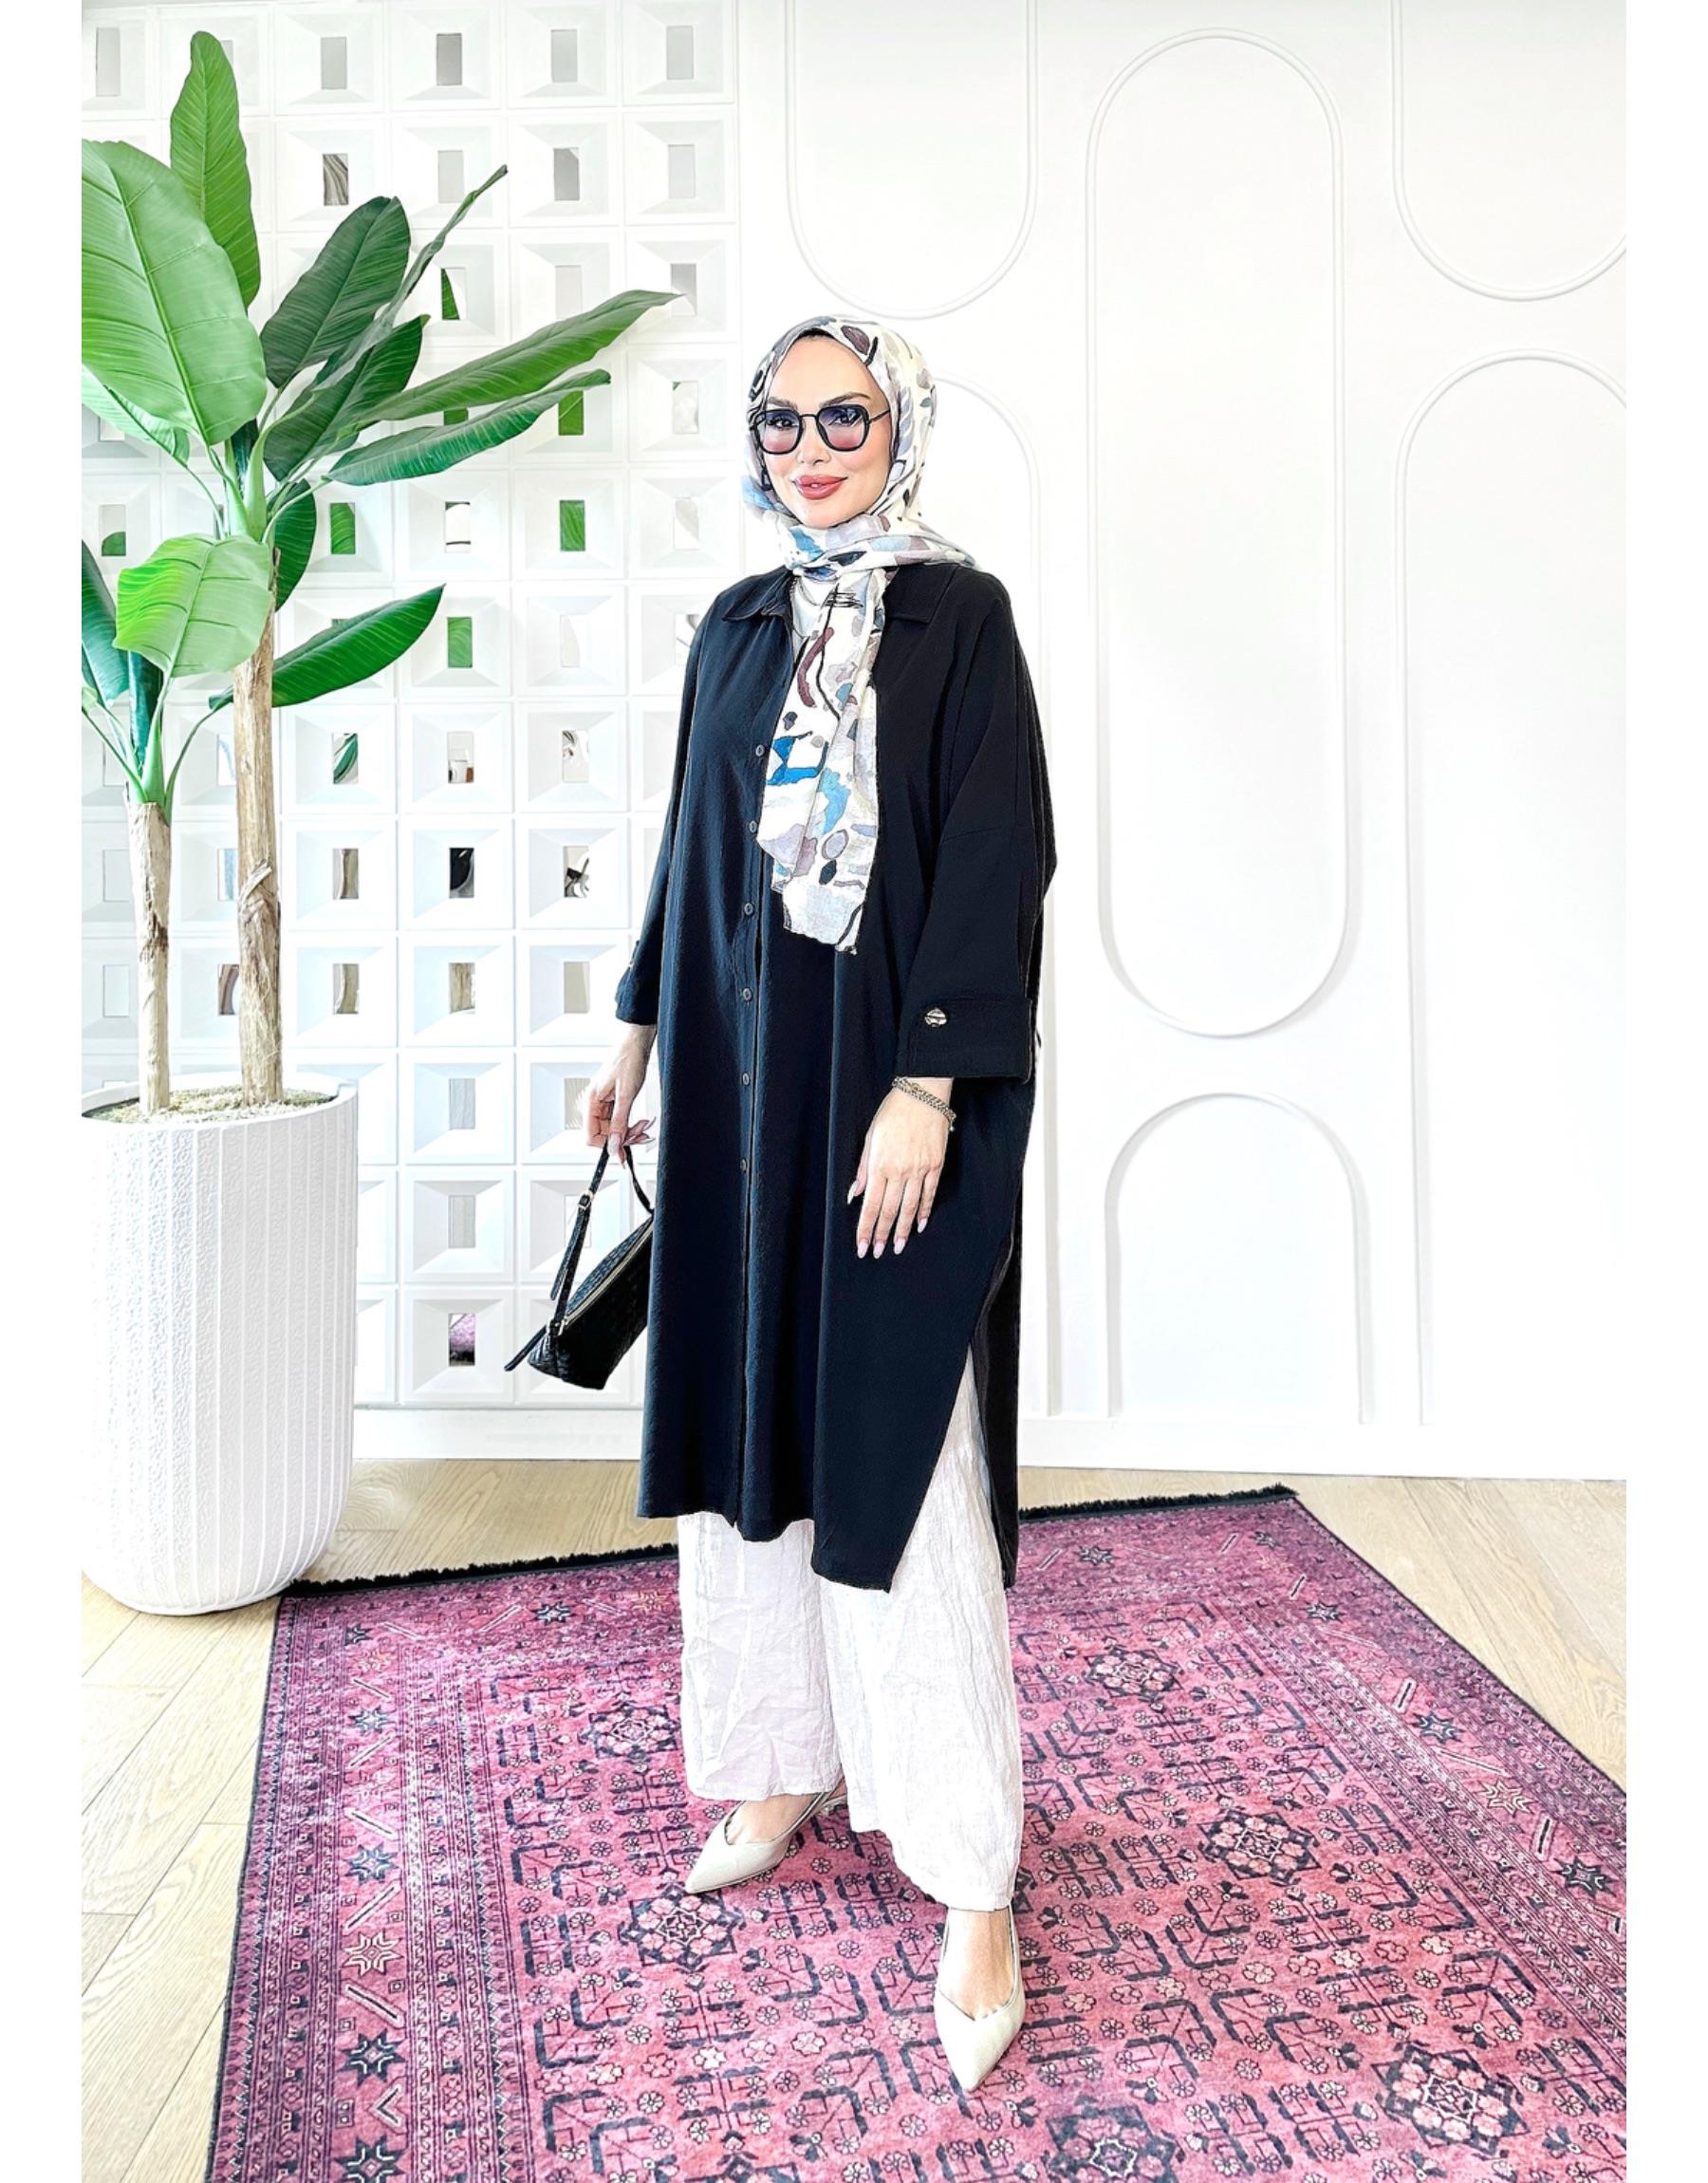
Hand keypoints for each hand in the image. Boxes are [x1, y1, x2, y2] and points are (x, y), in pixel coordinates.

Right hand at [587, 1024, 656, 1165]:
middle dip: (623, 1137)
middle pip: (604, 1134)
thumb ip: (619, 1121)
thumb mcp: (626, 1095)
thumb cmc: (628, 1061)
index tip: (621, 1150)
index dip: (606, 1145)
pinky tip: (641, 1123)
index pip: (590, 1135)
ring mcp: (604, 1103)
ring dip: (629, 1132)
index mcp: (591, 1101)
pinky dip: (631, 1124)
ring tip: (644, 1127)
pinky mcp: (613, 1102)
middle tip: (640, 1135)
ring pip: (613, 1129)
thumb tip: (613, 1143)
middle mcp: (595, 1104)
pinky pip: (619, 1120)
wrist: (636, 1045)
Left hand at [847, 1079, 953, 1257]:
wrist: (923, 1094)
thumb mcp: (871, 1137)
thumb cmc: (893, 1112)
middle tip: (878, 1252)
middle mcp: (899, 1171)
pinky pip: (929, 1194)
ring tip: (897, 1247)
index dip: (865, 1229)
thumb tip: (854, 1193)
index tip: (862, 1246)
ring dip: (902, 1230)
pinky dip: (923, 1211)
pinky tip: (918, 1224)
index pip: (870, 1205)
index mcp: (879, 1164)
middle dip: (882, 1235)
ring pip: (909, 1207)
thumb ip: (863, 1168)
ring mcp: (919, 1169)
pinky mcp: (935, 1165)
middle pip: (889, 1211)